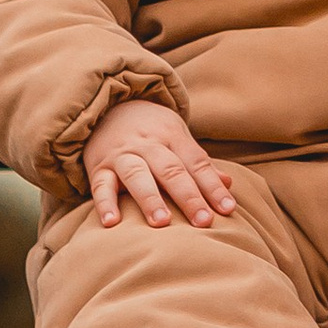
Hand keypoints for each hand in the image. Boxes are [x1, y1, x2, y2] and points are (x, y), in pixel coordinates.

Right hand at [82, 101, 237, 232]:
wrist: (108, 105)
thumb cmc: (151, 129)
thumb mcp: (177, 136)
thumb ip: (198, 162)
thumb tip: (229, 184)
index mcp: (173, 136)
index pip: (197, 163)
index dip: (213, 187)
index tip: (227, 210)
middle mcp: (149, 145)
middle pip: (171, 170)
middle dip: (188, 196)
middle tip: (203, 221)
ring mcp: (122, 155)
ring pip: (137, 176)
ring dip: (150, 199)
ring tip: (162, 222)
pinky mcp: (99, 166)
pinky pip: (100, 185)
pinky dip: (105, 203)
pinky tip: (112, 222)